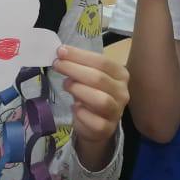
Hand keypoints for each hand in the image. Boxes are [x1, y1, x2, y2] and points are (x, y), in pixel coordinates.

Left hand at [55, 45, 128, 164]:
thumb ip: (79, 65)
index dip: (80, 56)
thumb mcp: (87, 76)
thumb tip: (62, 54)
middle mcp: (122, 92)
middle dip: (74, 69)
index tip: (61, 51)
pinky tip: (74, 108)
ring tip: (66, 85)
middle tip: (57, 65)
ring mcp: (116, 111)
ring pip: (100, 99)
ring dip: (79, 90)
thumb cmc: (91, 93)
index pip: (102, 62)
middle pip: (99, 78)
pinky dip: (81, 113)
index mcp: (120, 75)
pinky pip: (94, 120)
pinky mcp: (107, 128)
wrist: (95, 124)